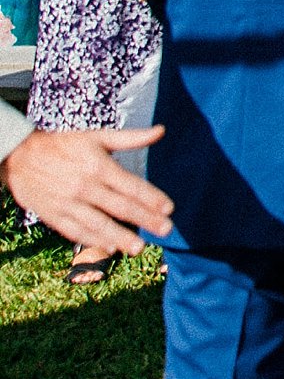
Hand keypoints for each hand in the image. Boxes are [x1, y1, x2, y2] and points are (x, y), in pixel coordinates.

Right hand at [1, 126, 172, 253]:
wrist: (19, 156)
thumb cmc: (63, 145)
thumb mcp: (97, 137)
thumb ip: (131, 137)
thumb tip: (161, 130)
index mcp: (98, 166)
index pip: (131, 185)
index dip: (151, 197)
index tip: (169, 208)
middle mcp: (85, 186)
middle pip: (120, 207)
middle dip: (145, 219)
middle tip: (166, 230)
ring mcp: (68, 203)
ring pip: (98, 224)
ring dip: (120, 237)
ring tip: (139, 248)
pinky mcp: (54, 215)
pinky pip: (76, 232)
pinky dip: (92, 241)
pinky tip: (109, 247)